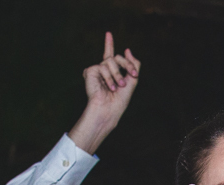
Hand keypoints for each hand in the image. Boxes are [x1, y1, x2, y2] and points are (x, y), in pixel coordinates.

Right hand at [68, 32, 140, 153]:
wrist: (109, 110)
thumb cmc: (120, 100)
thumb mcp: (132, 80)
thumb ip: (133, 64)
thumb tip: (127, 49)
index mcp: (112, 72)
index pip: (110, 56)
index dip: (109, 44)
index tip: (108, 34)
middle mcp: (103, 69)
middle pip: (117, 57)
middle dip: (127, 65)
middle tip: (133, 75)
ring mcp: (96, 70)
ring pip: (111, 61)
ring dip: (118, 74)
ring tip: (118, 86)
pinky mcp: (90, 71)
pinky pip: (103, 67)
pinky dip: (109, 78)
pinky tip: (109, 87)